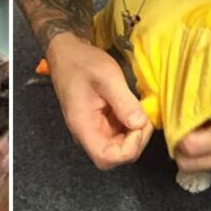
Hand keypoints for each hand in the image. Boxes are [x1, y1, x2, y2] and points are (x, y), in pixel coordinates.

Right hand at [47, 32, 152, 169]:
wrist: (67, 53)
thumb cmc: (82, 63)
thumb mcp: (107, 77)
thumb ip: (123, 101)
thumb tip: (140, 124)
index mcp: (83, 126)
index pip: (106, 158)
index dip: (127, 150)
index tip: (138, 126)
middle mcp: (87, 133)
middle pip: (115, 156)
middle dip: (136, 140)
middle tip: (144, 116)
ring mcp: (93, 129)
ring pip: (119, 146)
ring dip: (135, 133)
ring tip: (140, 109)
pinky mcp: (100, 122)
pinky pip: (119, 133)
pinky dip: (131, 125)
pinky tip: (134, 107)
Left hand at [175, 85, 210, 177]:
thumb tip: (197, 81)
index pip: (188, 145)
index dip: (176, 129)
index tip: (174, 113)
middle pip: (186, 162)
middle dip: (177, 145)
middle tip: (179, 123)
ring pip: (199, 166)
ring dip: (192, 150)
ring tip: (196, 126)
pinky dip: (210, 151)